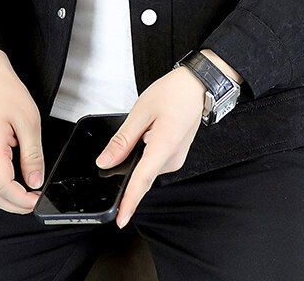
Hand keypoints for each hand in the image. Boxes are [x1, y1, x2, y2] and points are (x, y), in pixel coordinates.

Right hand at [0, 48, 44, 214]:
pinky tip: (19, 182)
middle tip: (36, 202)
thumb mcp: (30, 122)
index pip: (3, 186)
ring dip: (9, 198)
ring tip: (30, 193)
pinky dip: (3, 187)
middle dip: (15, 205)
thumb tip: (36, 181)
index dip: (21, 199)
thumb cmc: (9, 95)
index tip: (37, 200)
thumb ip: (33, 155)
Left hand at [95, 65, 207, 227]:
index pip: (142, 180)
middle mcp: (173, 158)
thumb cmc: (173, 93)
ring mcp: (176, 158)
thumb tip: (106, 161)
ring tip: (148, 123)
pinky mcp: (175, 155)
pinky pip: (154, 161)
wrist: (197, 85)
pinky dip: (146, 151)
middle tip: (136, 129)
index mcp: (164, 146)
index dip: (129, 201)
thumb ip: (122, 140)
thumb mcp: (141, 111)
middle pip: (142, 173)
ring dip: (139, 153)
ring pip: (147, 166)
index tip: (121, 219)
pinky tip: (151, 129)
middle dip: (129, 163)